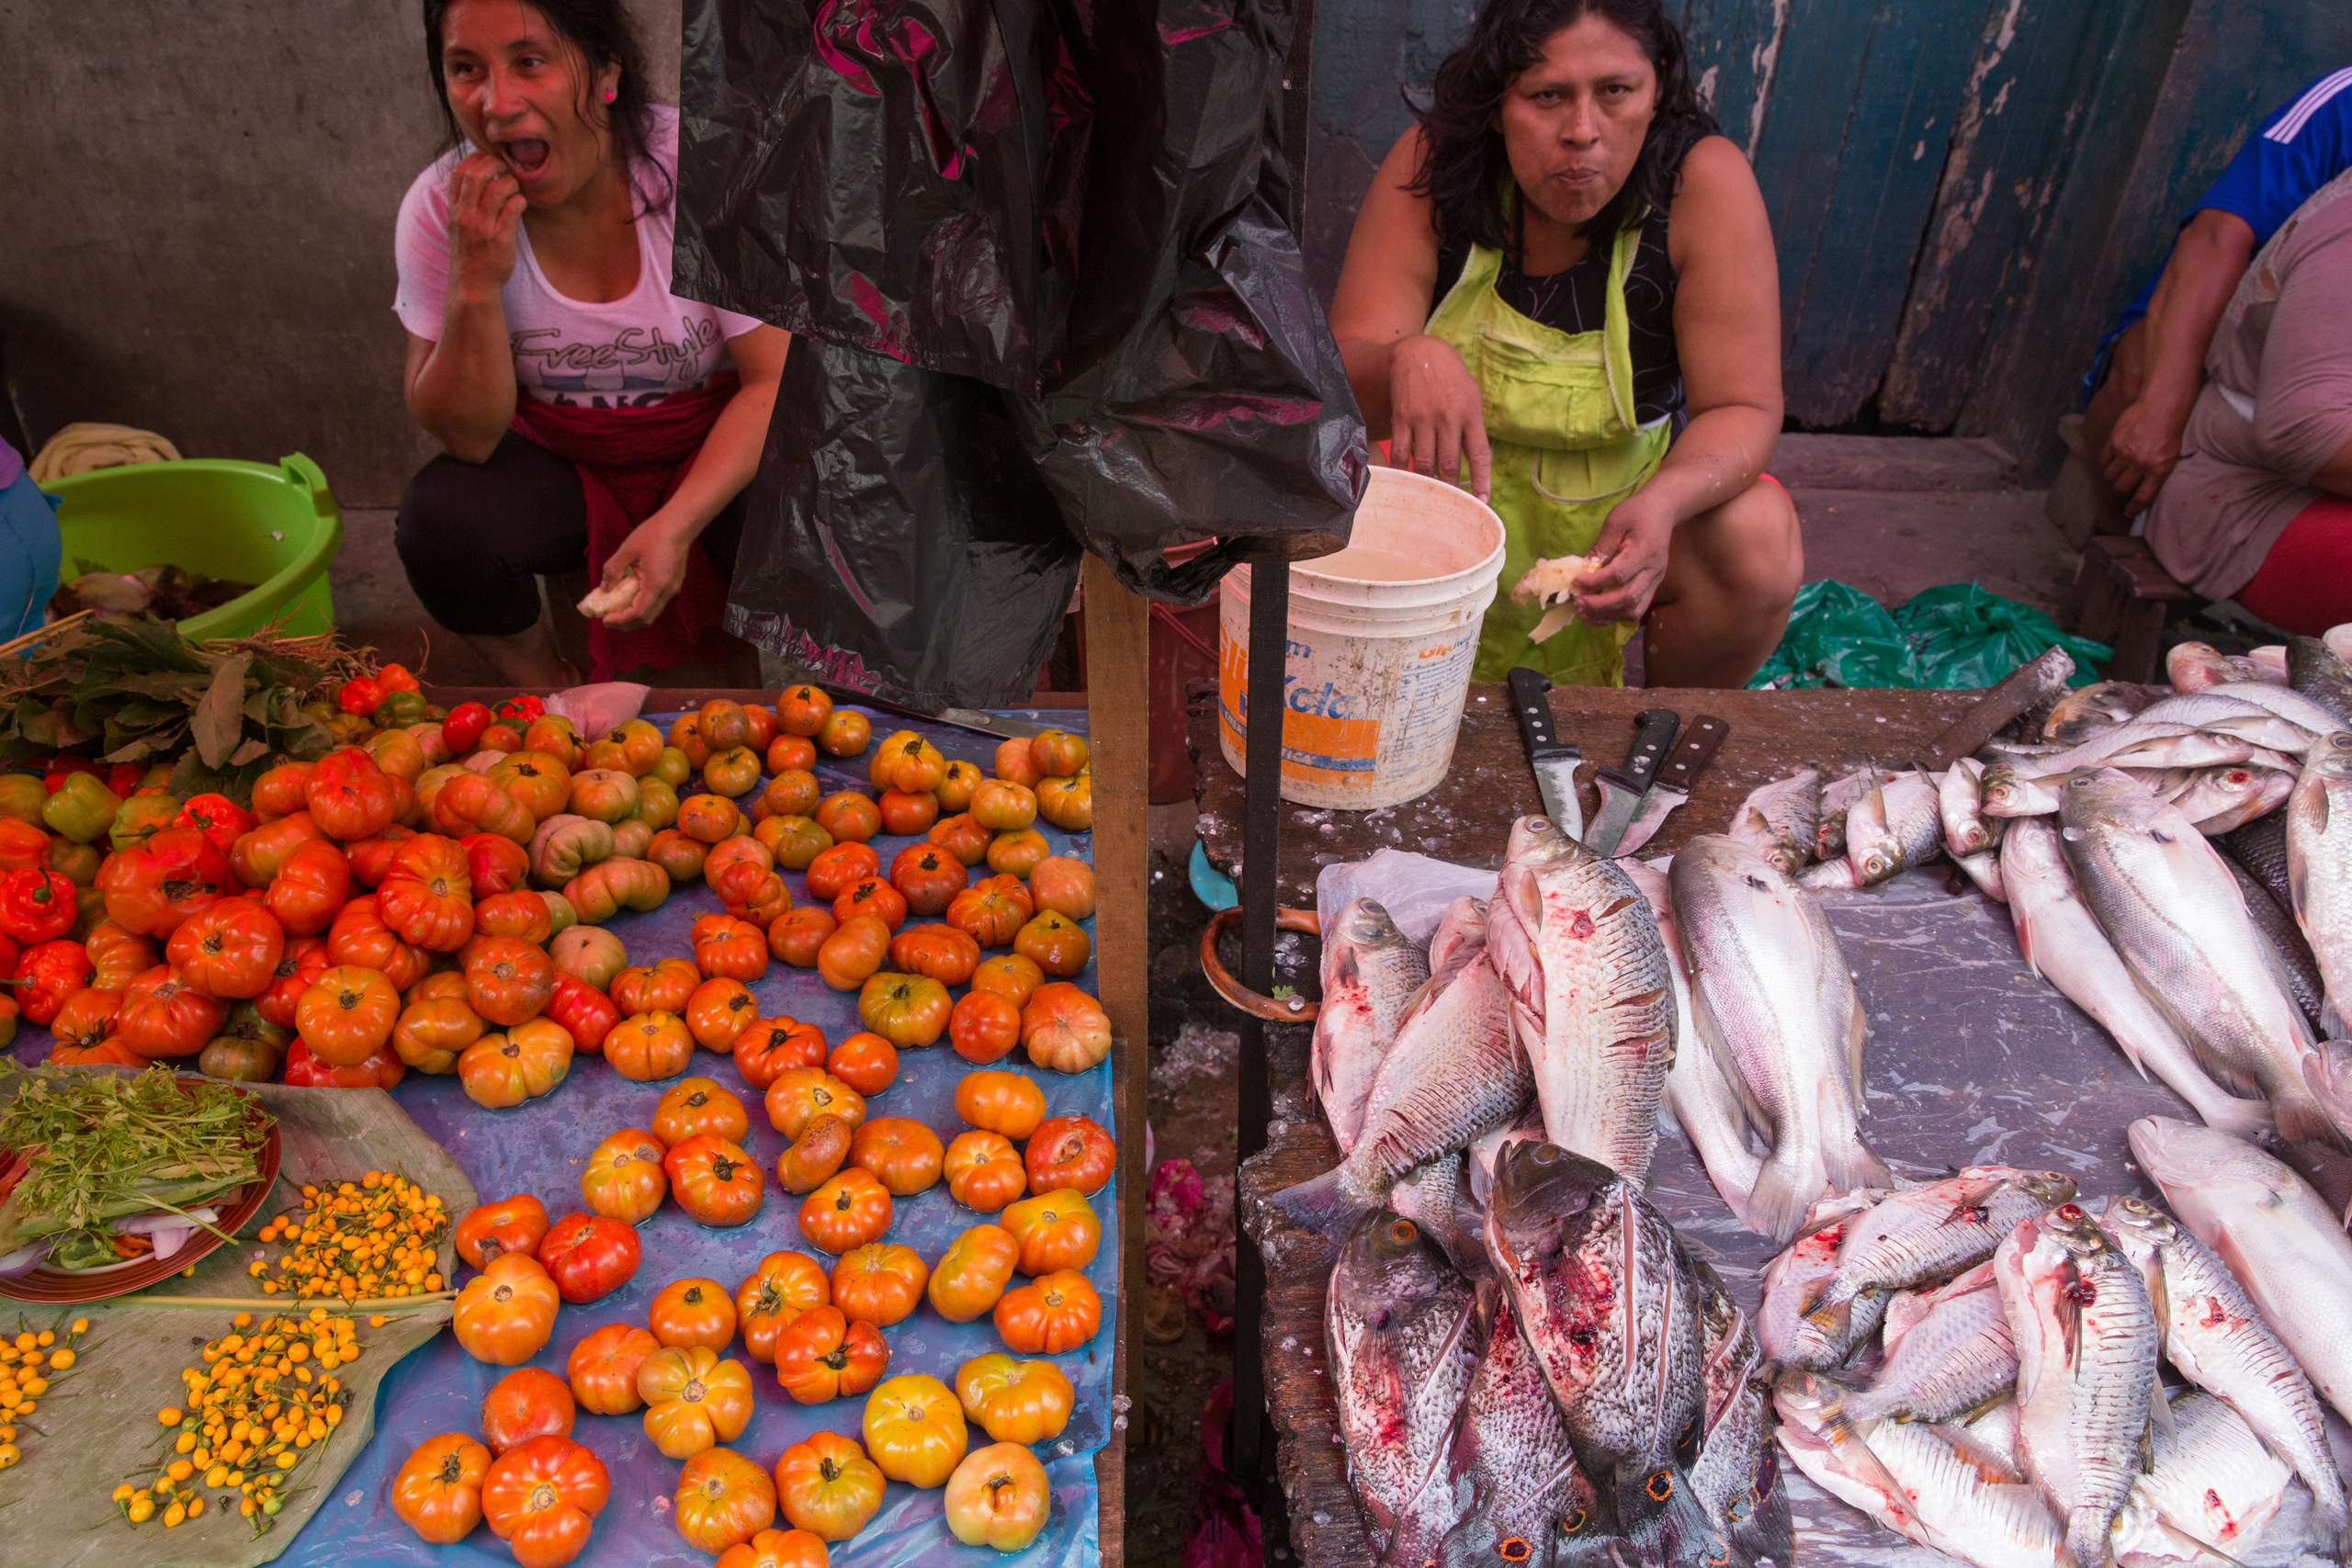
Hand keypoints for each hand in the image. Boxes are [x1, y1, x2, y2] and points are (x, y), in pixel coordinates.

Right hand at [447, 151, 524, 298]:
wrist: (472, 285)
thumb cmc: (470, 252)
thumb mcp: (458, 225)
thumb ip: (464, 202)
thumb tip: (478, 177)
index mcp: (454, 209)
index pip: (459, 171)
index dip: (476, 158)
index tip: (489, 160)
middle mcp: (465, 215)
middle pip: (477, 175)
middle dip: (495, 164)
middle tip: (506, 169)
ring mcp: (482, 227)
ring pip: (497, 189)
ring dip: (511, 182)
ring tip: (515, 188)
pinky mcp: (500, 239)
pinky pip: (512, 209)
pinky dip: (520, 200)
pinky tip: (521, 204)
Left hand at [595, 514, 694, 631]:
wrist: (679, 524)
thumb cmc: (654, 533)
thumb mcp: (627, 549)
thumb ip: (613, 570)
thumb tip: (604, 588)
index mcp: (656, 584)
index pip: (638, 613)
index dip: (621, 621)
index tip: (605, 620)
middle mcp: (667, 591)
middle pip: (646, 619)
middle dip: (626, 624)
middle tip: (609, 620)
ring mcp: (673, 589)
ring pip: (652, 612)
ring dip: (634, 616)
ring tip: (617, 611)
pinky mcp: (673, 584)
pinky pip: (656, 602)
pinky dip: (641, 606)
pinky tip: (630, 598)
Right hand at [1385, 335, 1491, 499]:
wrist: (1419, 353)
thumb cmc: (1450, 379)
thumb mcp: (1471, 396)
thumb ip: (1473, 428)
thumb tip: (1476, 463)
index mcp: (1470, 414)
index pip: (1479, 454)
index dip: (1481, 480)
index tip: (1482, 501)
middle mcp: (1448, 418)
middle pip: (1449, 464)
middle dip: (1451, 490)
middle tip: (1451, 509)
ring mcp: (1423, 419)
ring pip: (1423, 463)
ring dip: (1426, 484)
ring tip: (1428, 499)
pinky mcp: (1402, 419)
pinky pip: (1400, 452)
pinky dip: (1401, 470)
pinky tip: (1404, 480)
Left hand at [1570, 487, 1677, 624]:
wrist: (1664, 510)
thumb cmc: (1638, 512)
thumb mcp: (1615, 522)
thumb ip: (1601, 547)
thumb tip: (1582, 570)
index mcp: (1644, 552)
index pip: (1618, 575)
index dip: (1595, 582)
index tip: (1576, 582)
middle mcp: (1653, 570)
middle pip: (1628, 598)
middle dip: (1600, 606)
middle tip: (1578, 603)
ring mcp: (1656, 580)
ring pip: (1634, 609)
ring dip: (1607, 616)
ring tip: (1584, 615)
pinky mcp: (1653, 586)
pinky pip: (1637, 608)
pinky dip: (1616, 616)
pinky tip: (1598, 616)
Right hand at [2101, 391, 2192, 515]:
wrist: (2162, 406)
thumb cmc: (2170, 429)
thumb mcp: (2171, 454)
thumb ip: (2158, 470)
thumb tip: (2145, 486)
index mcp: (2159, 469)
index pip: (2143, 497)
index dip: (2134, 508)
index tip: (2129, 513)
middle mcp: (2141, 464)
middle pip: (2122, 487)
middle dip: (2120, 490)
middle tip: (2121, 488)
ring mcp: (2126, 453)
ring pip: (2110, 475)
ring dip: (2112, 476)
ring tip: (2116, 471)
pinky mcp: (2114, 442)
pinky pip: (2103, 459)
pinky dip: (2105, 461)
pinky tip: (2110, 458)